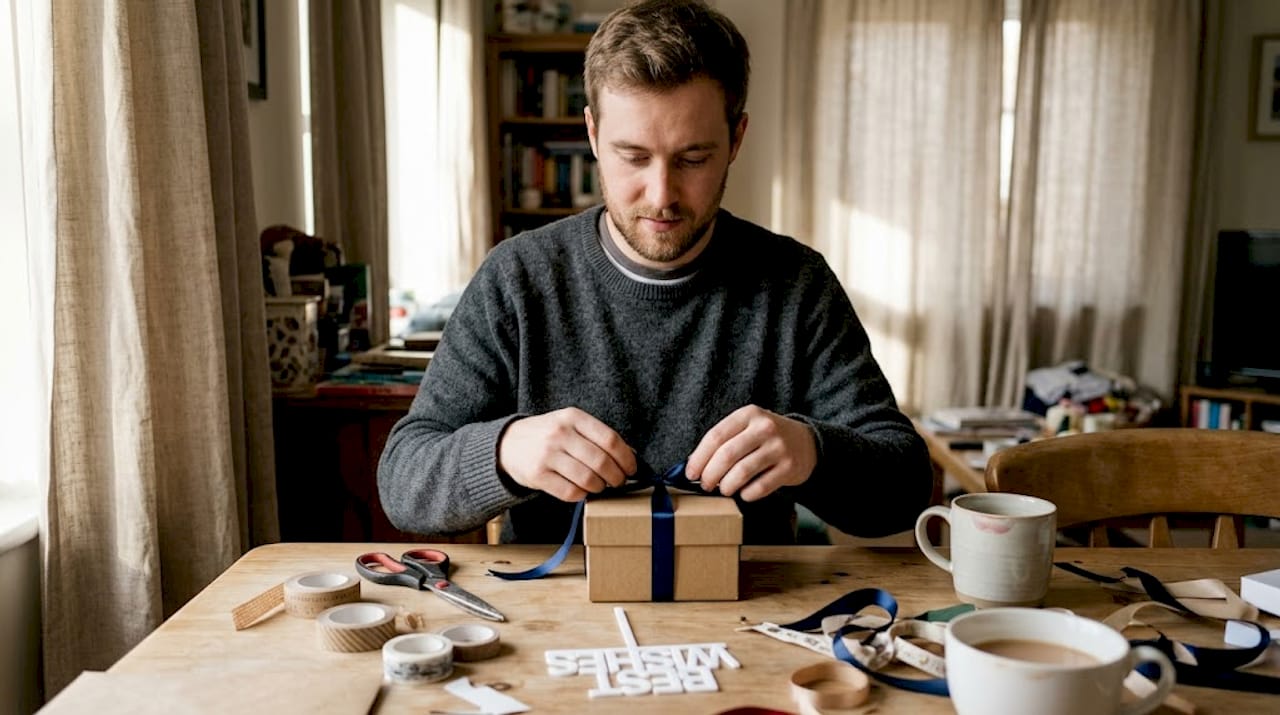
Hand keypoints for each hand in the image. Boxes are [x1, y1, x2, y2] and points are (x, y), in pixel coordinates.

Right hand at [498, 407, 636, 501]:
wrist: (507, 444)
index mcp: (572, 417)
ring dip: (600, 487)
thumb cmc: (547, 435)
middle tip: (618, 482)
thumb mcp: (570, 425)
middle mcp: (560, 433)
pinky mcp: (537, 475)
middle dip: (616, 477)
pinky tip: (581, 490)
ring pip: (588, 479)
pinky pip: (570, 492)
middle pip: (601, 461)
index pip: (610, 439)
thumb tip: (630, 455)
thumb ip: (597, 436)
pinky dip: (582, 495)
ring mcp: (547, 454)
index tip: (631, 469)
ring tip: (599, 486)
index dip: (626, 458)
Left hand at [685, 405, 816, 500]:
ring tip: (724, 489)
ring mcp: (779, 447)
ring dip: (727, 486)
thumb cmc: (766, 437)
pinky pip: (760, 487)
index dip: (699, 457)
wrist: (806, 442)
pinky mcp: (790, 467)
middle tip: (706, 485)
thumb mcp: (746, 428)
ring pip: (742, 472)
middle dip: (710, 474)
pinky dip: (747, 494)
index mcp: (748, 414)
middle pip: (727, 454)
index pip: (716, 436)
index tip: (690, 473)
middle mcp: (764, 428)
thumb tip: (694, 465)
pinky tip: (744, 493)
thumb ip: (723, 441)